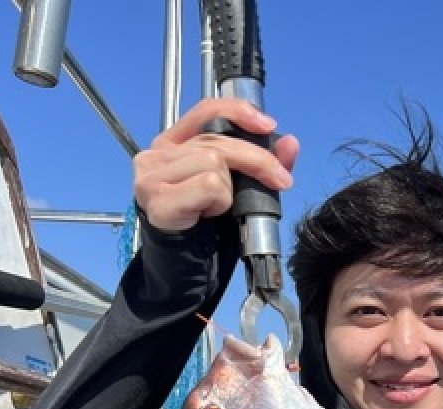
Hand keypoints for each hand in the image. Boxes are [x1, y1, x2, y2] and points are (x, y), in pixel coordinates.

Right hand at [133, 97, 299, 232]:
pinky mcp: (156, 198)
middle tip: (280, 180)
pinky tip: (207, 215)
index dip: (238, 111)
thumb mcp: (236, 187)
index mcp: (173, 142)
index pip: (206, 110)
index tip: (268, 126)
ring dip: (229, 191)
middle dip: (258, 160)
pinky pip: (209, 185)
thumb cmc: (206, 223)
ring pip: (213, 162)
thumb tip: (291, 143)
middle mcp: (157, 153)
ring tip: (218, 208)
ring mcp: (151, 175)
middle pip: (217, 141)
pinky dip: (219, 202)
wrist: (185, 264)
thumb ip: (262, 163)